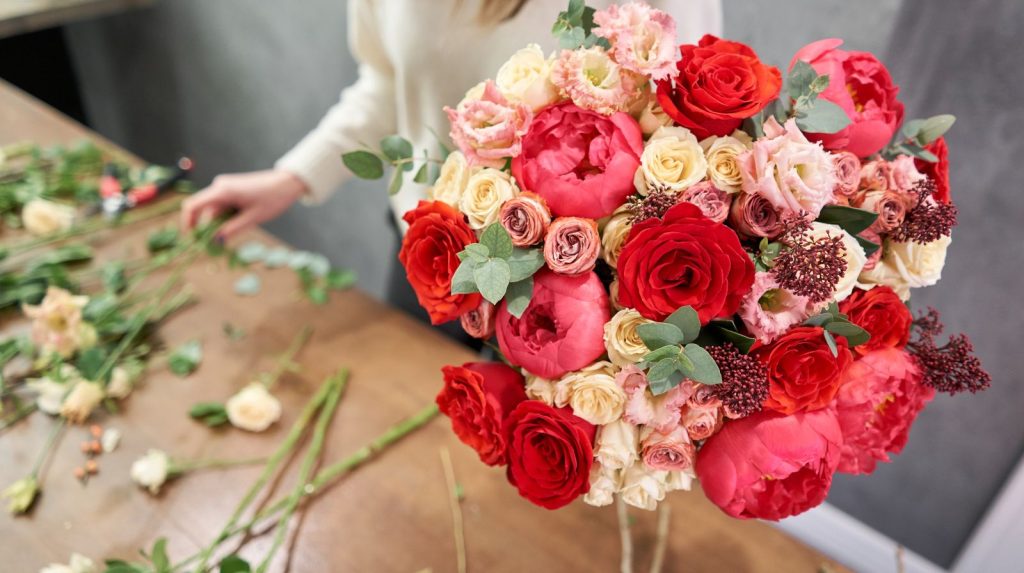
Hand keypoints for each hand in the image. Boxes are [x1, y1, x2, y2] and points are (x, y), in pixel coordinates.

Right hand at [180, 169, 307, 240]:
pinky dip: (226, 216)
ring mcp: (225, 186)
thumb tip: (215, 241)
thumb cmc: (273, 198)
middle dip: (208, 227)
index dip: (187, 223)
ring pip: (213, 209)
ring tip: (239, 228)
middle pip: (203, 210)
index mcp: (222, 191)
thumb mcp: (253, 218)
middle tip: (219, 244)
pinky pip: (222, 205)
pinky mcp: (231, 188)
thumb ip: (232, 230)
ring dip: (220, 222)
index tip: (191, 239)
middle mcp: (219, 186)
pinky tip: (241, 220)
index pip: (192, 206)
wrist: (287, 182)